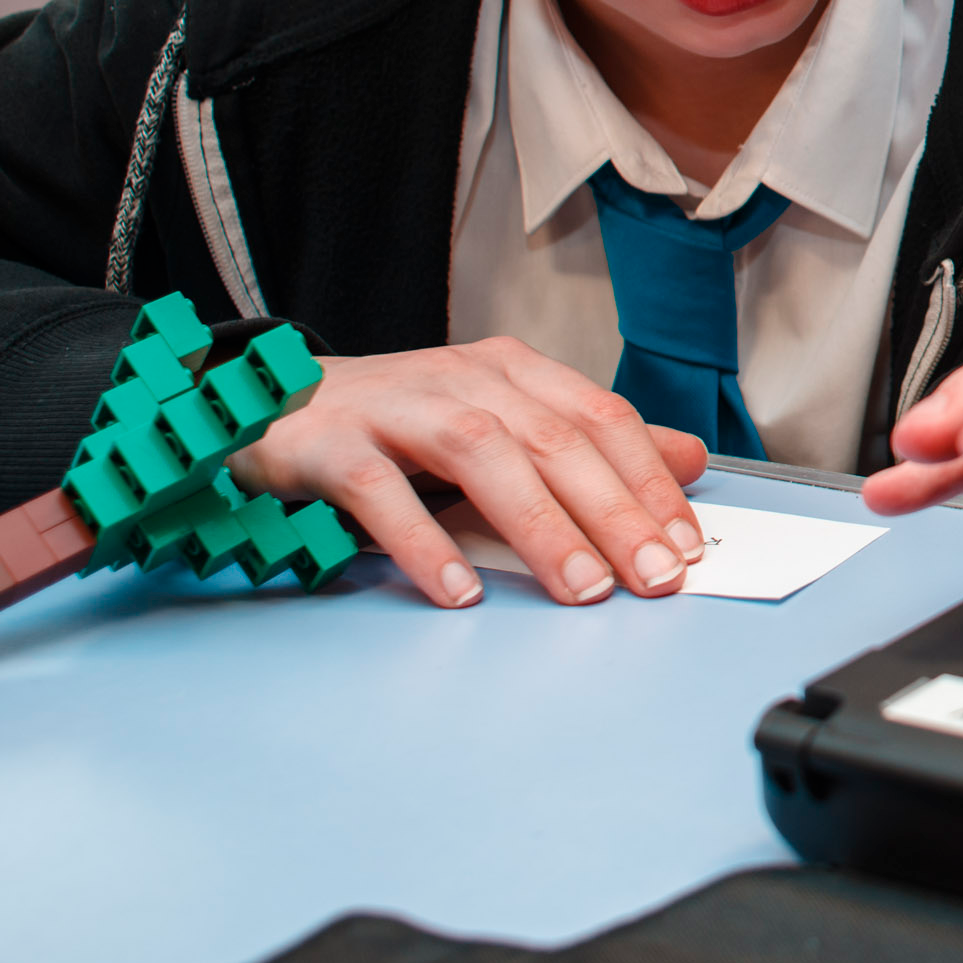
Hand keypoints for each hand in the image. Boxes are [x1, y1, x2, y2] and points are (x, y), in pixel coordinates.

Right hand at [226, 338, 711, 608]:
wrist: (274, 405)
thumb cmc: (397, 425)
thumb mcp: (502, 426)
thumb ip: (591, 447)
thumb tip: (689, 462)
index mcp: (511, 372)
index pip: (600, 419)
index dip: (649, 482)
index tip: (685, 546)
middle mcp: (461, 378)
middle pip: (554, 439)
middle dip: (614, 512)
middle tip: (654, 577)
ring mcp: (394, 405)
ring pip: (481, 455)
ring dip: (540, 525)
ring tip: (580, 588)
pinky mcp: (330, 443)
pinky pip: (381, 491)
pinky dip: (422, 542)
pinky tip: (458, 589)